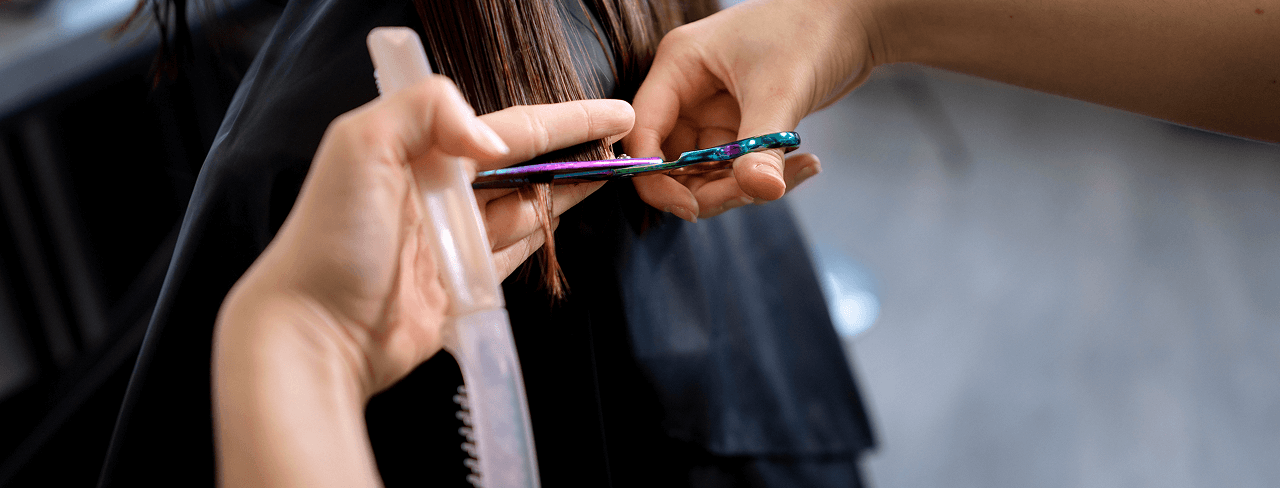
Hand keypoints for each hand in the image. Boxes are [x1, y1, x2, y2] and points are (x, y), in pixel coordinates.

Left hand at [217, 76, 633, 396]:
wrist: (315, 331)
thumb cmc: (329, 239)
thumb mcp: (359, 146)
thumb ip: (424, 110)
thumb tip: (491, 137)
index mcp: (416, 150)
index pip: (506, 126)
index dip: (564, 119)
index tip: (613, 112)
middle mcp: (437, 189)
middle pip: (522, 162)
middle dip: (571, 149)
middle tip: (625, 140)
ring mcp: (452, 238)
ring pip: (526, 204)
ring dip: (567, 188)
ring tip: (612, 172)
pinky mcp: (462, 282)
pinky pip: (516, 249)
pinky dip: (546, 230)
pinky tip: (571, 213)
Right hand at [625, 0, 881, 219]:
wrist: (855, 18)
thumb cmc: (810, 32)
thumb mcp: (780, 90)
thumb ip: (761, 147)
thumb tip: (760, 193)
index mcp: (678, 66)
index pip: (644, 132)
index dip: (655, 176)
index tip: (692, 208)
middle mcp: (687, 90)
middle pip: (673, 163)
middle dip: (711, 189)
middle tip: (757, 194)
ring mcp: (712, 109)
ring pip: (707, 173)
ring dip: (746, 185)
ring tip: (799, 169)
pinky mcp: (739, 125)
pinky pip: (738, 167)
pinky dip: (767, 174)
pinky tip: (807, 163)